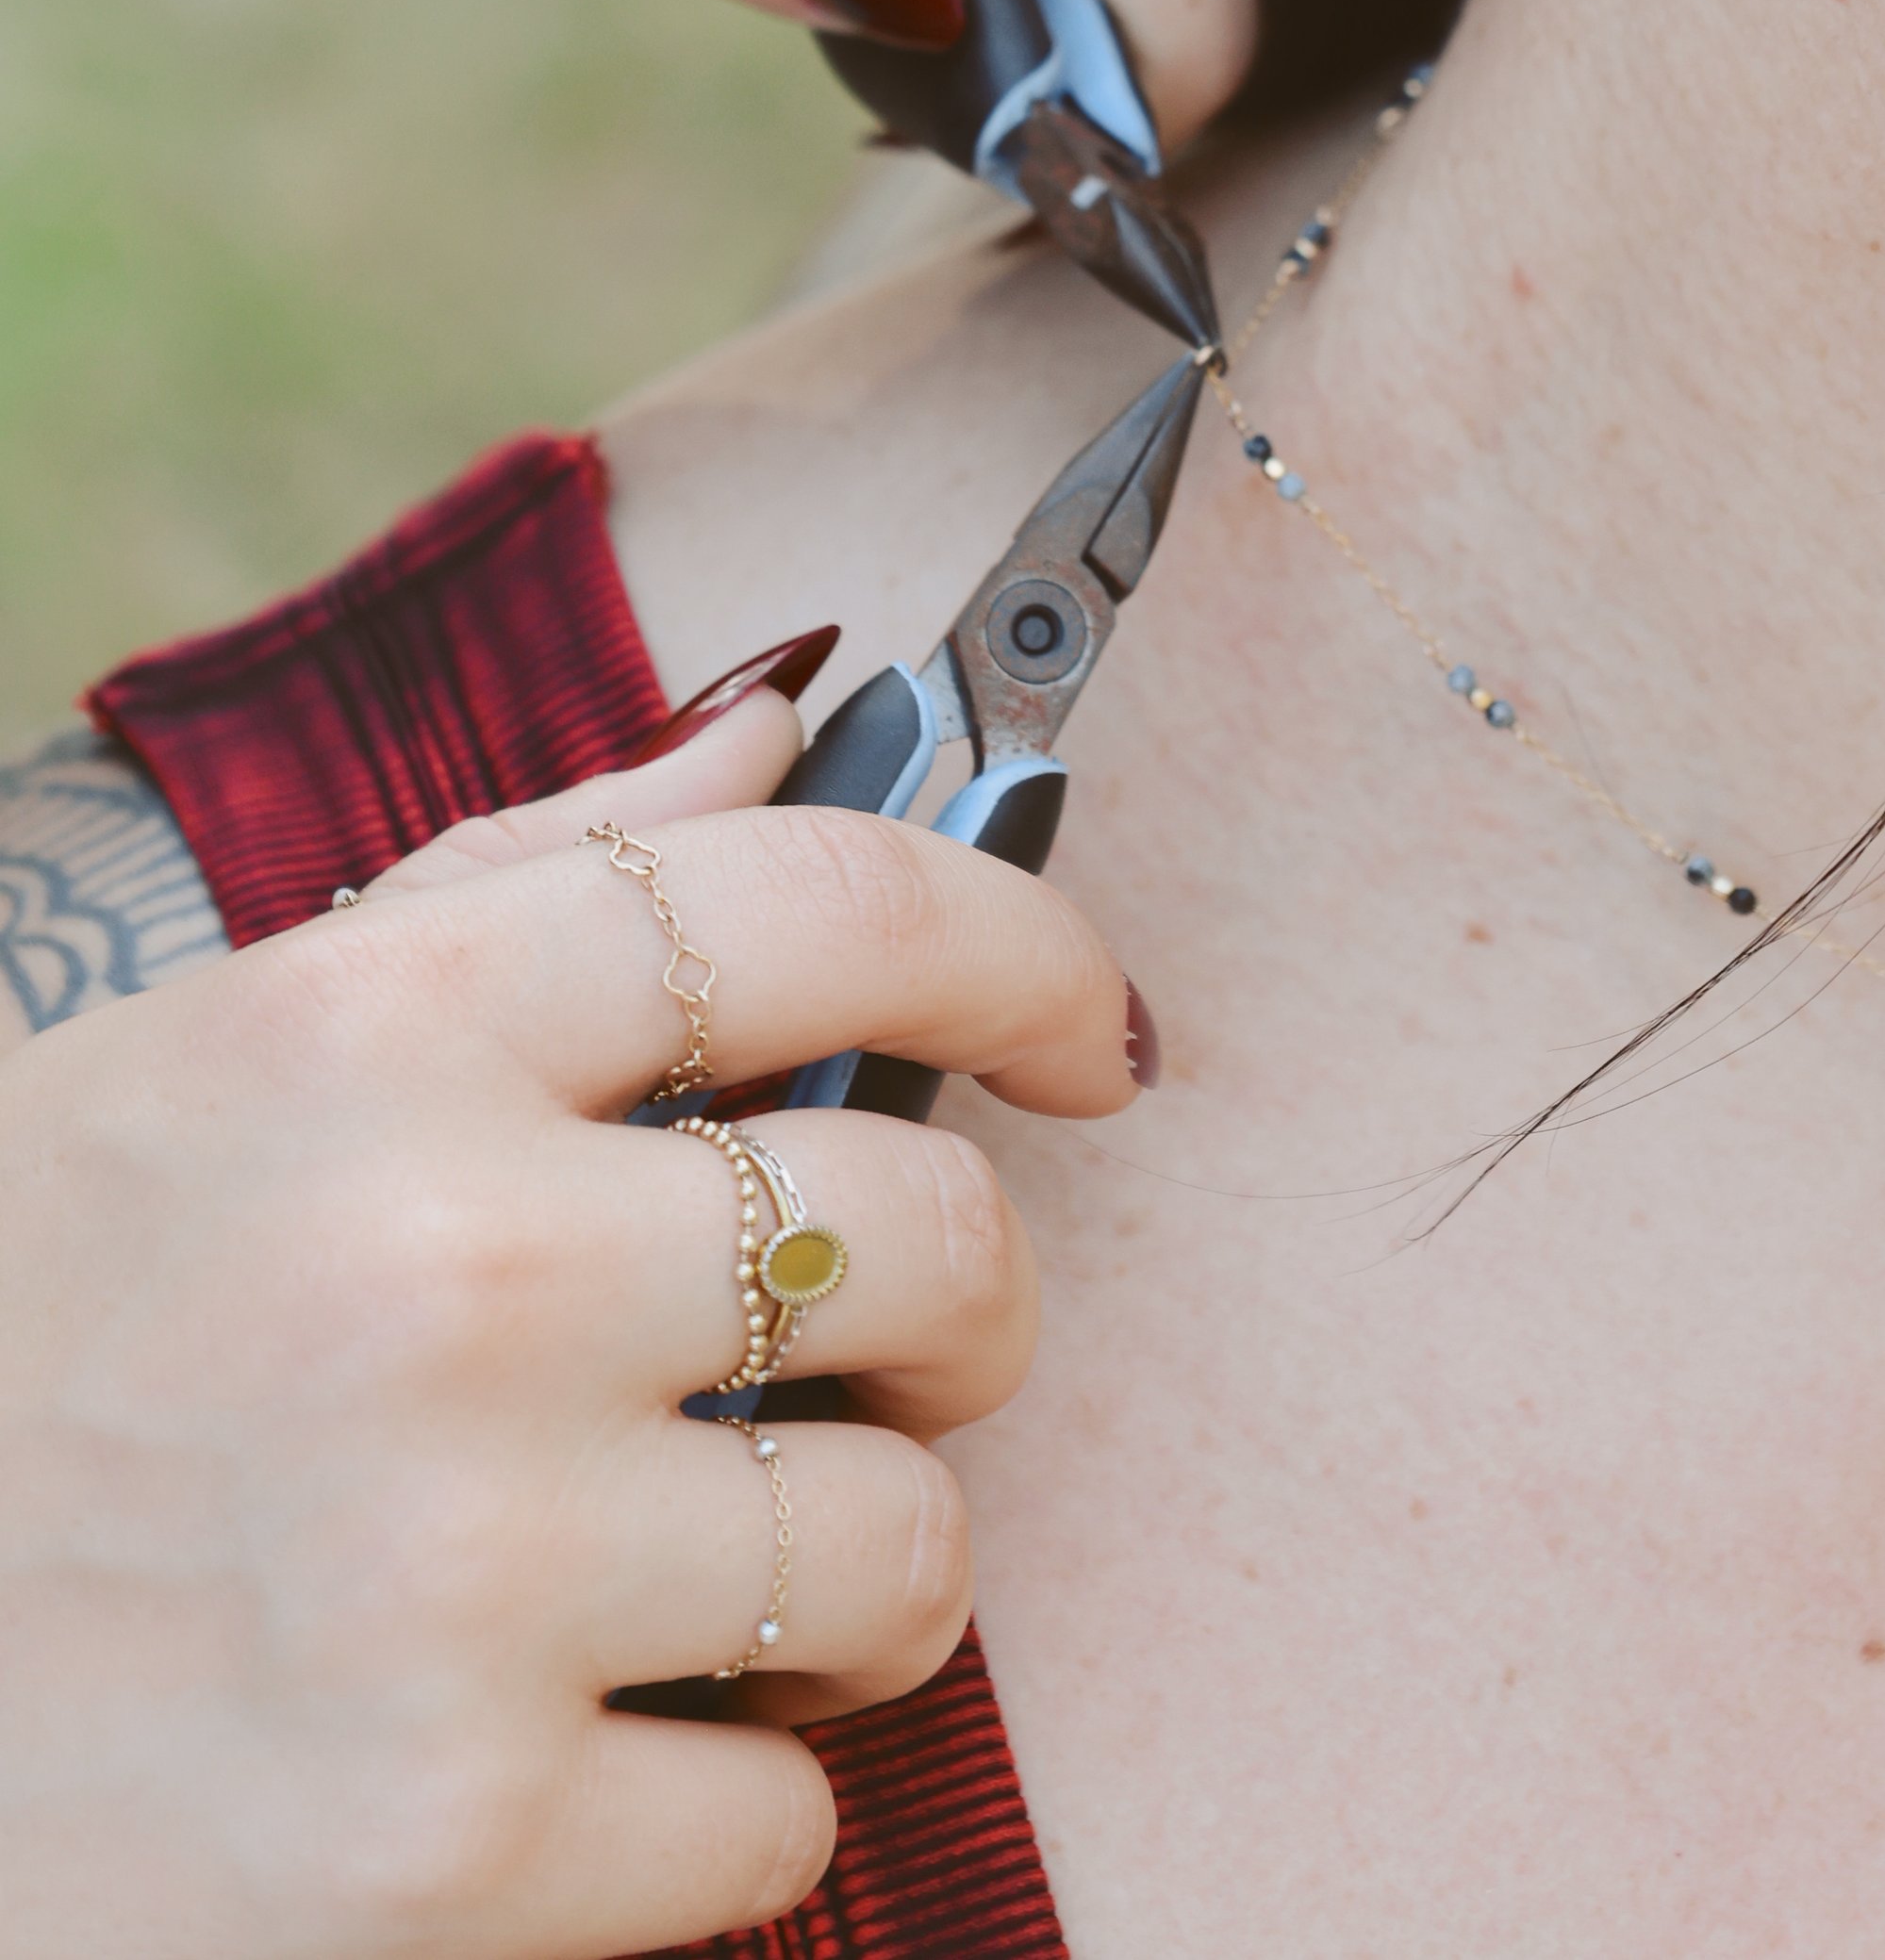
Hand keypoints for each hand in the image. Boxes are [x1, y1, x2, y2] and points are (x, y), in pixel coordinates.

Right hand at [0, 687, 1140, 1958]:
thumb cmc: (41, 1342)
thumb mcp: (218, 1062)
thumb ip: (514, 887)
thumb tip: (781, 728)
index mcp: (369, 1034)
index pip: (829, 904)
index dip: (1026, 951)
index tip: (1088, 1031)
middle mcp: (430, 1272)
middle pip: (930, 1239)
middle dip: (960, 1309)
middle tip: (878, 1358)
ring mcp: (445, 1571)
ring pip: (907, 1545)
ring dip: (858, 1570)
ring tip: (714, 1573)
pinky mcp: (446, 1851)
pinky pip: (788, 1815)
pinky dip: (722, 1801)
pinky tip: (578, 1747)